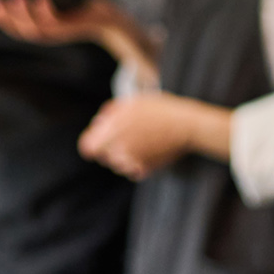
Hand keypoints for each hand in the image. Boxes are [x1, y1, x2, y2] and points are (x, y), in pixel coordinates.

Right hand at [0, 0, 159, 81]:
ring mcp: (58, 31)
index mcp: (36, 26)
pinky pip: (56, 23)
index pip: (11, 26)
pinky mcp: (72, 27)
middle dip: (5, 18)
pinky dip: (47, 11)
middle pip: (18, 30)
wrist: (107, 15)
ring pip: (34, 28)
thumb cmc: (78, 3)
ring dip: (23, 14)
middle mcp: (44, 32)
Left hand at [78, 92, 230, 179]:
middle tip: (129, 133)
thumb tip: (99, 123)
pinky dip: (137, 163)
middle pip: (103, 156)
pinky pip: (131, 170)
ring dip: (124, 155)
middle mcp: (117, 151)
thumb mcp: (132, 102)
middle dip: (111, 146)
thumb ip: (110, 113)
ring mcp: (130, 163)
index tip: (102, 137)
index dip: (93, 141)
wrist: (186, 125)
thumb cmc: (160, 110)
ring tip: (142, 140)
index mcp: (110, 133)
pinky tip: (149, 150)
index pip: (87, 148)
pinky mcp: (143, 171)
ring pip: (117, 164)